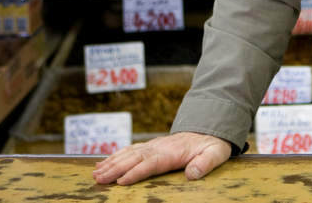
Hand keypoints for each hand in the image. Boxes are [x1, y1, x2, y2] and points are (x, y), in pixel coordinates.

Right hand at [92, 132, 231, 185]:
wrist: (209, 129)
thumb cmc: (211, 145)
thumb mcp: (216, 154)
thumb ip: (205, 163)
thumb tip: (193, 174)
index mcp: (172, 152)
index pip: (151, 163)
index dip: (136, 172)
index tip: (121, 182)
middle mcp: (158, 147)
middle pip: (133, 158)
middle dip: (115, 169)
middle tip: (98, 179)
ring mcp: (153, 146)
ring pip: (128, 154)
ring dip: (111, 163)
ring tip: (95, 173)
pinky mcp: (150, 147)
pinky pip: (129, 150)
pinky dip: (114, 156)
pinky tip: (102, 163)